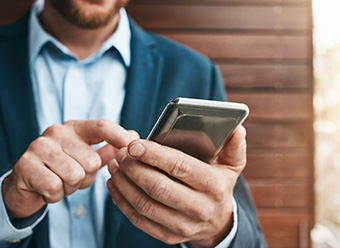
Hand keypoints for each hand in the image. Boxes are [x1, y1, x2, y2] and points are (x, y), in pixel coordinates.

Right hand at [2, 119, 135, 218]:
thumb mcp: (86, 155)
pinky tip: (49, 188)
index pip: (103, 126)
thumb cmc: (61, 166)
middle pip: (92, 161)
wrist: (25, 181)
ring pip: (75, 175)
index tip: (135, 148)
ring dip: (70, 187)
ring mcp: (40, 146)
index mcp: (75, 127)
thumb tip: (135, 137)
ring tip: (61, 181)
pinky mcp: (26, 165)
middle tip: (74, 176)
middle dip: (87, 177)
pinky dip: (55, 195)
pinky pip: (55, 187)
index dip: (121, 137)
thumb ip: (109, 147)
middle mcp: (57, 132)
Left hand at [107, 125, 246, 246]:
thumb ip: (234, 146)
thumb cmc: (219, 184)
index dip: (155, 155)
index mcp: (213, 185)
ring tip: (115, 164)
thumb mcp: (231, 165)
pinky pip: (139, 220)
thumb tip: (237, 129)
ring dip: (124, 183)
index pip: (180, 167)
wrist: (218, 221)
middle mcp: (199, 208)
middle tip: (121, 152)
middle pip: (158, 187)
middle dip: (134, 168)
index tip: (134, 144)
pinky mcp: (168, 236)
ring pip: (145, 204)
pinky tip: (115, 184)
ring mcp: (183, 225)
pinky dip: (122, 201)